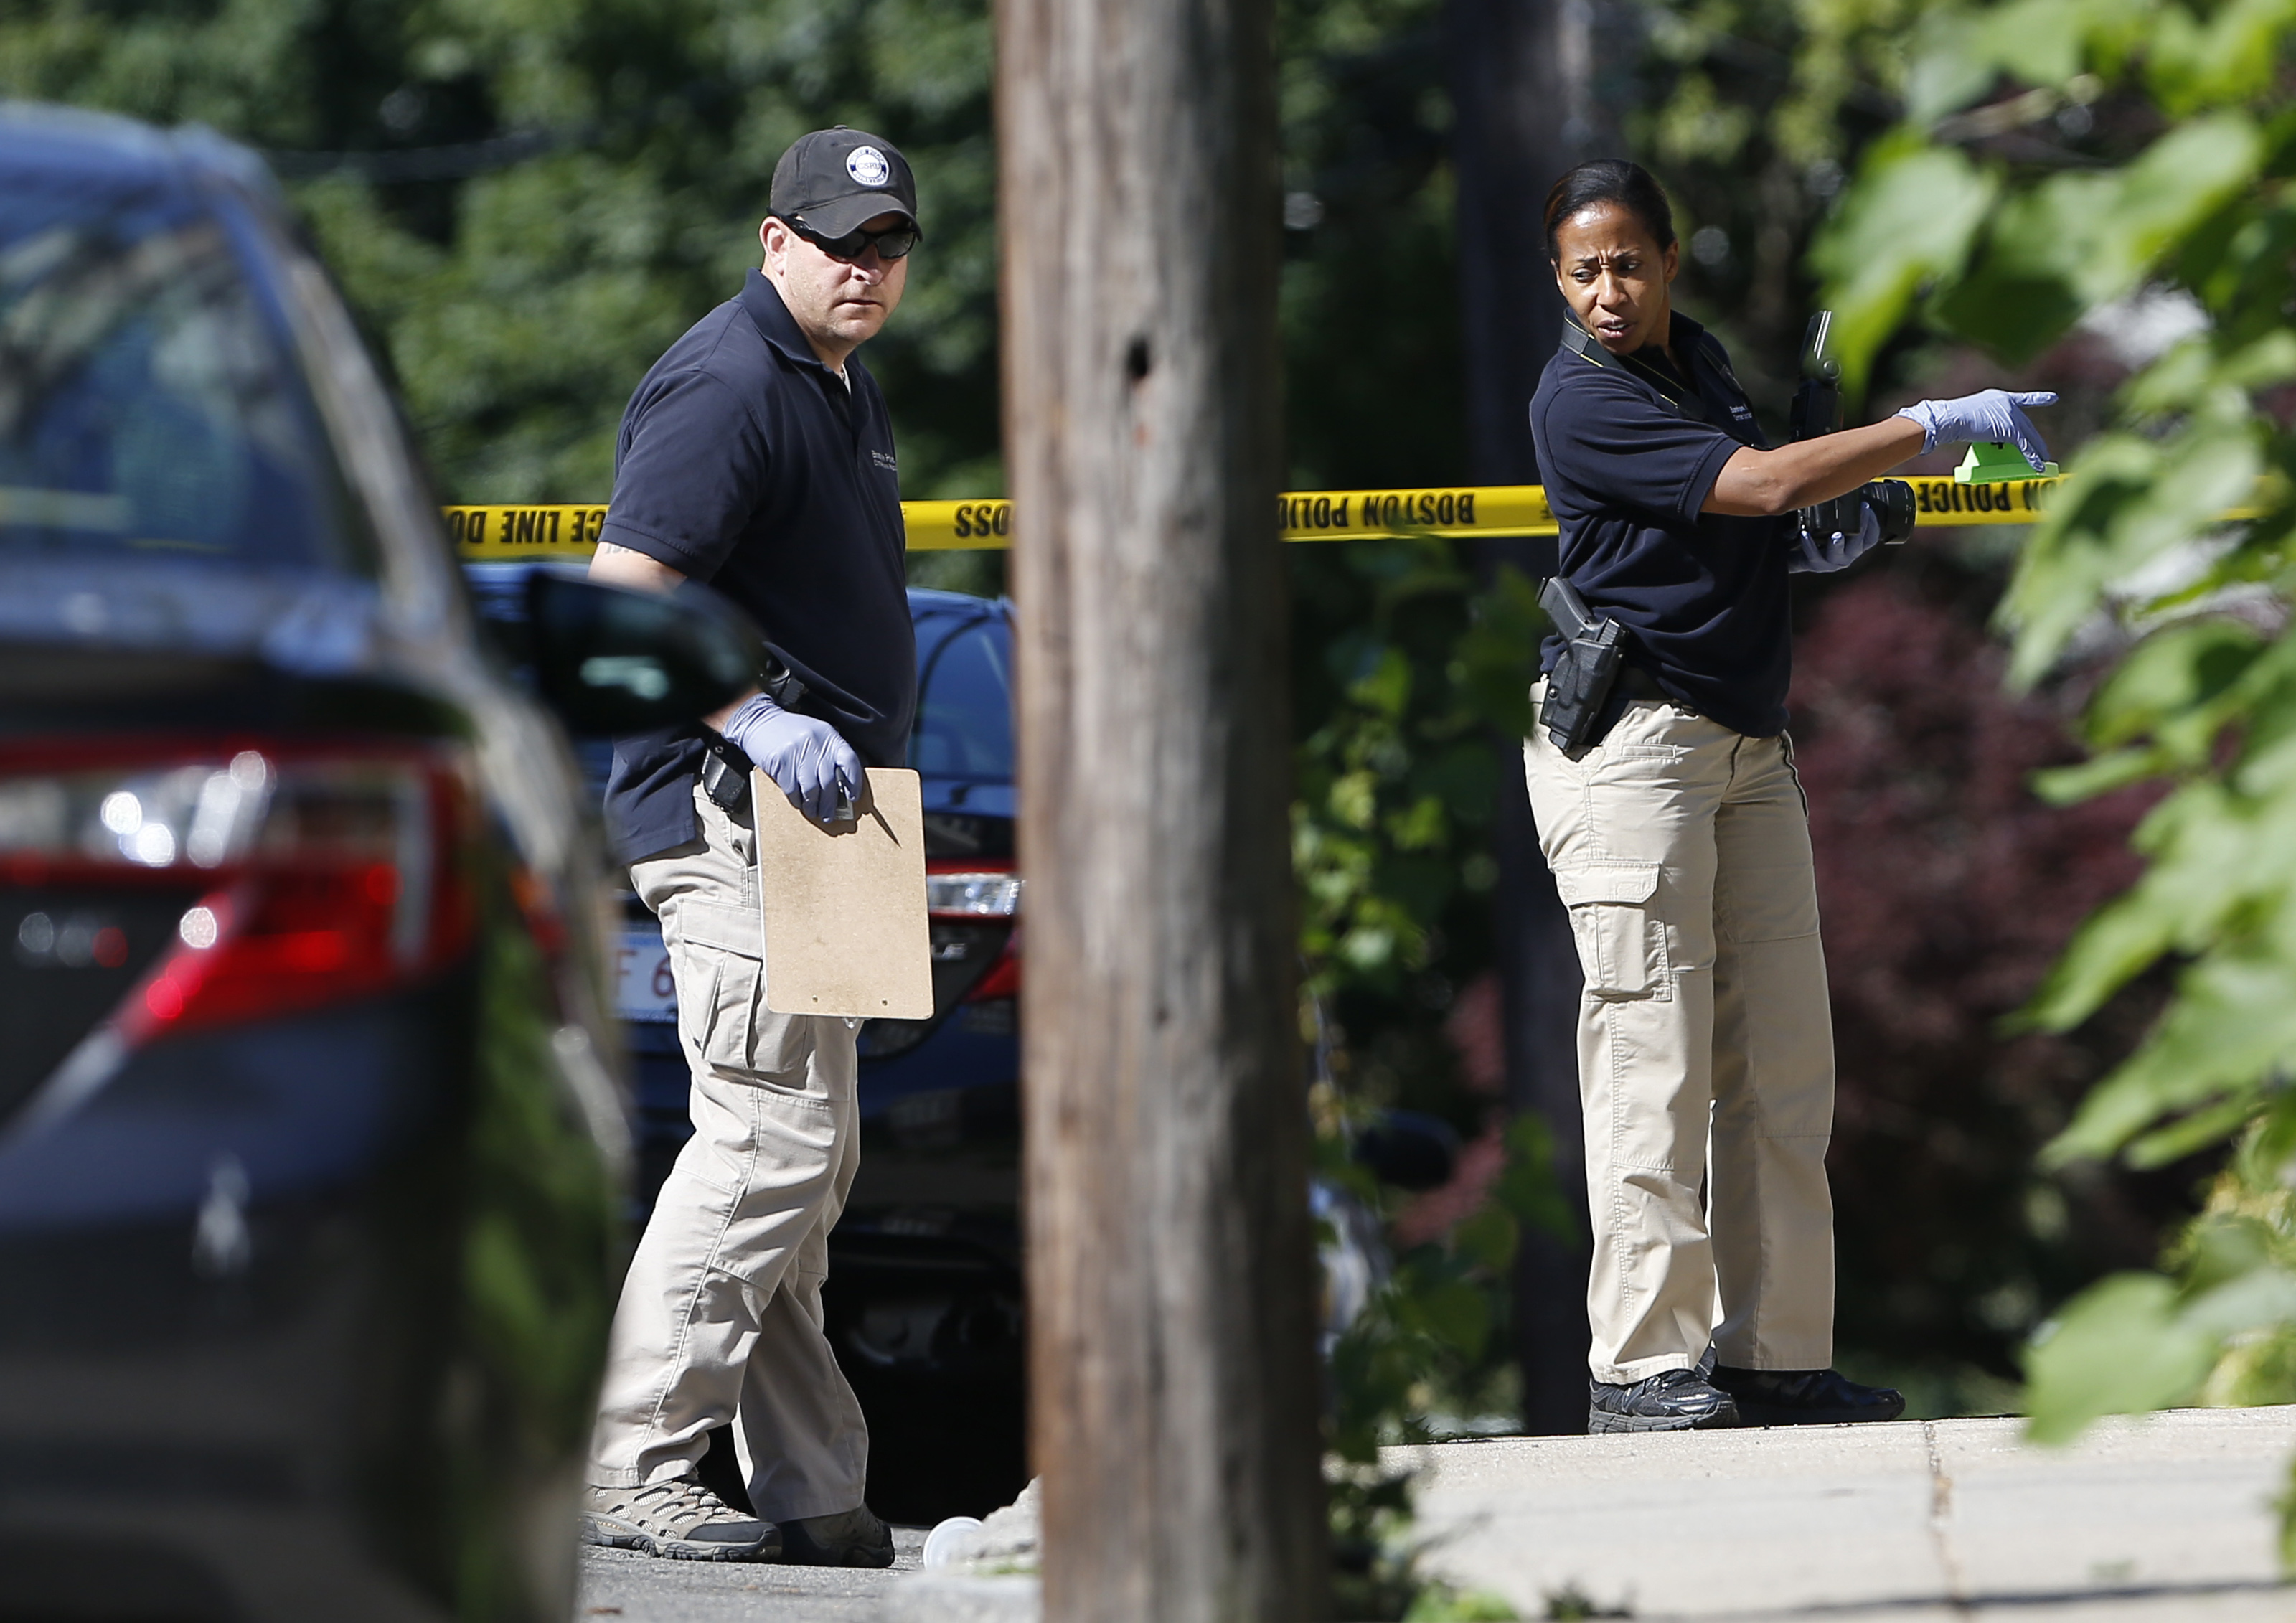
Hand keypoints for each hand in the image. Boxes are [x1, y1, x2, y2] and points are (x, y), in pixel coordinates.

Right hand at [719, 694, 863, 822]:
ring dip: (813, 805)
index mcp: (829, 735)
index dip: (853, 782)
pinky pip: (792, 788)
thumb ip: (829, 754)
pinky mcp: (780, 761)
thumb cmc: (790, 731)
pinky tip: (798, 802)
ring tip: (813, 812)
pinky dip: (796, 800)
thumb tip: (841, 786)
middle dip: (830, 803)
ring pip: (810, 788)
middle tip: (829, 815)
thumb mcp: (816, 734)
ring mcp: (796, 751)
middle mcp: (815, 742)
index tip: (852, 797)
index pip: (849, 761)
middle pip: (829, 780)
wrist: (759, 720)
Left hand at [1788, 498, 1881, 574]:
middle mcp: (1847, 554)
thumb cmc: (1816, 528)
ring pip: (1839, 556)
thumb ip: (1839, 506)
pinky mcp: (1816, 565)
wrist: (1793, 547)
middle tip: (1859, 515)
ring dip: (1838, 544)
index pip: (1871, 536)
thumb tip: (1845, 482)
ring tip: (1836, 535)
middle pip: (1858, 546)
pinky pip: (1814, 557)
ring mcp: (1832, 562)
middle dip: (1860, 529)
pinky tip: (1805, 534)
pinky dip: (1810, 545)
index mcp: (1856, 543)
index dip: (1872, 523)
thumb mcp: (1831, 516)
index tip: (1866, 506)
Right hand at [1894, 388, 2057, 469]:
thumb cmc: (1951, 420)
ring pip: (2029, 435)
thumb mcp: (1970, 419)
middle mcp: (2008, 404)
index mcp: (1999, 398)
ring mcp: (2010, 415)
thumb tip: (1973, 434)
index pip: (2023, 399)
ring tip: (2043, 461)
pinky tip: (2038, 466)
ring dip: (2037, 450)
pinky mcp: (2010, 429)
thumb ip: (1980, 425)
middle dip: (2036, 440)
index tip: (2054, 398)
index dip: (2038, 399)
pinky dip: (2032, 457)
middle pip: (2027, 424)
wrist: (1950, 418)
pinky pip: (2025, 446)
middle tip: (2043, 451)